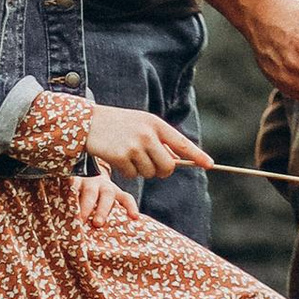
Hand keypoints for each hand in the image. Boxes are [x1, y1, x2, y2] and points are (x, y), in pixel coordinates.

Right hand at [83, 101, 211, 182]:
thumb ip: (157, 140)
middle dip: (161, 171)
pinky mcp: (122, 157)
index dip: (196, 155)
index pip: (181, 143)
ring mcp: (135, 146)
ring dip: (141, 170)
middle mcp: (148, 134)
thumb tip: (174, 162)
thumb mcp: (141, 125)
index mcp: (155, 124)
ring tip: (129, 155)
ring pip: (149, 173)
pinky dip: (127, 172)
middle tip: (151, 166)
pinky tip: (118, 158)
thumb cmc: (119, 125)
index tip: (209, 164)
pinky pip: (133, 175)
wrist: (89, 122)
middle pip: (167, 166)